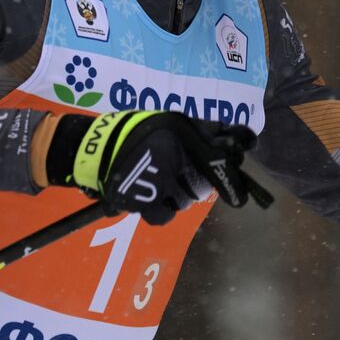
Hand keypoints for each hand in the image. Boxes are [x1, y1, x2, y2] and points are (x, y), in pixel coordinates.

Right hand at [46, 111, 267, 224]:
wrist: (96, 148)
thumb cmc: (135, 132)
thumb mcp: (170, 122)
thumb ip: (203, 131)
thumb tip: (244, 138)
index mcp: (181, 139)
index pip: (217, 162)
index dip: (230, 181)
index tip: (239, 196)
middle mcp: (173, 162)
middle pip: (200, 188)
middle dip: (194, 186)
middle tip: (179, 178)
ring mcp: (158, 185)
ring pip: (183, 204)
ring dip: (176, 198)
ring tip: (160, 185)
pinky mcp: (142, 204)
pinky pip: (163, 216)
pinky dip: (160, 210)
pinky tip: (151, 199)